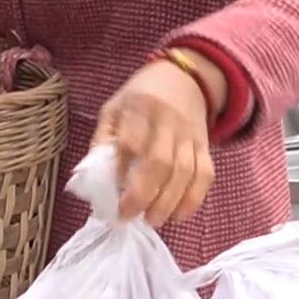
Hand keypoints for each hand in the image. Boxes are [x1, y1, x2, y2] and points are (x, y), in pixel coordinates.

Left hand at [94, 57, 219, 226]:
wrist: (184, 78)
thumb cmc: (140, 98)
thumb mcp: (113, 108)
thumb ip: (103, 139)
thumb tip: (93, 177)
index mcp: (139, 109)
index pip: (131, 143)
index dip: (121, 172)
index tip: (110, 196)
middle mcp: (168, 121)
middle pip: (160, 162)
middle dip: (144, 194)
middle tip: (129, 215)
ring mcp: (190, 135)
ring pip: (185, 172)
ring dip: (169, 201)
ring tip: (152, 220)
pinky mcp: (205, 146)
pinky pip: (205, 175)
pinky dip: (193, 198)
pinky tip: (178, 215)